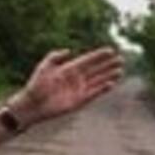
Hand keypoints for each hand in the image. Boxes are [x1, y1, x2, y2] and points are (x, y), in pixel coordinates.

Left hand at [9, 47, 124, 125]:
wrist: (33, 104)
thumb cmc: (36, 85)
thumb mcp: (44, 66)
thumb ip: (55, 56)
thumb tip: (69, 50)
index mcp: (69, 68)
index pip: (88, 60)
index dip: (99, 56)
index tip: (111, 50)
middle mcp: (76, 79)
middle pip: (96, 70)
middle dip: (108, 65)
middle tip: (120, 59)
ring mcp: (79, 90)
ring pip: (98, 81)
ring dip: (108, 76)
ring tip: (120, 71)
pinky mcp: (79, 101)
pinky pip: (94, 94)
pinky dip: (102, 89)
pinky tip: (111, 84)